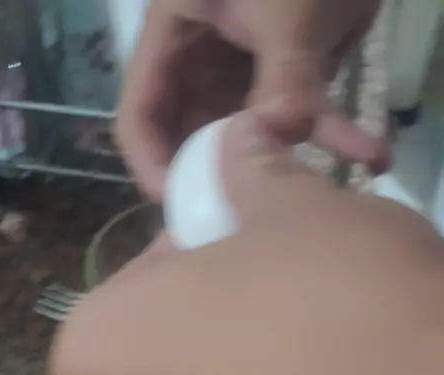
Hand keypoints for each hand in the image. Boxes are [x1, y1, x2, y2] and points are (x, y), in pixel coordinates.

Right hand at [116, 0, 387, 199]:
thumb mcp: (283, 11)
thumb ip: (282, 76)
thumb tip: (286, 138)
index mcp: (172, 37)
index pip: (140, 117)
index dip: (152, 165)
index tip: (184, 203)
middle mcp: (201, 65)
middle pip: (190, 140)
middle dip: (218, 178)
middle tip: (246, 217)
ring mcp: (245, 76)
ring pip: (250, 140)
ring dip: (285, 164)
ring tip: (314, 191)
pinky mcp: (289, 81)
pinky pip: (306, 120)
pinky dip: (337, 135)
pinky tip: (371, 152)